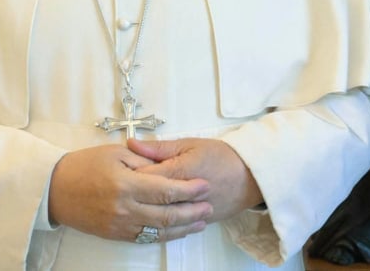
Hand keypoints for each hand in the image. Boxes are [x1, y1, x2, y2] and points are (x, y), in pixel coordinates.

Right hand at [48, 143, 211, 241]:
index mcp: (126, 184)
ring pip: (159, 231)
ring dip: (183, 228)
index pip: (167, 190)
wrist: (55, 190)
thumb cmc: (85, 165)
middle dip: (192, 212)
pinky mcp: (115, 235)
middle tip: (209, 206)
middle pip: (167, 215)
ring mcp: (120, 225)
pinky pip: (145, 238)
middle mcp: (125, 208)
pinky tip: (177, 230)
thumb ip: (145, 161)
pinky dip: (165, 235)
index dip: (190, 190)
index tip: (205, 186)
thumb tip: (169, 168)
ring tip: (200, 222)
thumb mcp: (116, 154)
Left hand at [128, 137, 262, 222]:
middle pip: (148, 199)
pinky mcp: (198, 222)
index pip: (144, 176)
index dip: (128, 175)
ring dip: (144, 212)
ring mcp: (191, 211)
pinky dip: (160, 223)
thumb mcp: (191, 144)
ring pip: (160, 217)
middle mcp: (183, 196)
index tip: (117, 172)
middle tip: (121, 191)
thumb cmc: (221, 156)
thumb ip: (160, 148)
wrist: (252, 176)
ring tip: (133, 205)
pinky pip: (174, 227)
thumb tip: (132, 144)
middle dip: (132, 196)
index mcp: (179, 172)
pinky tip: (150, 219)